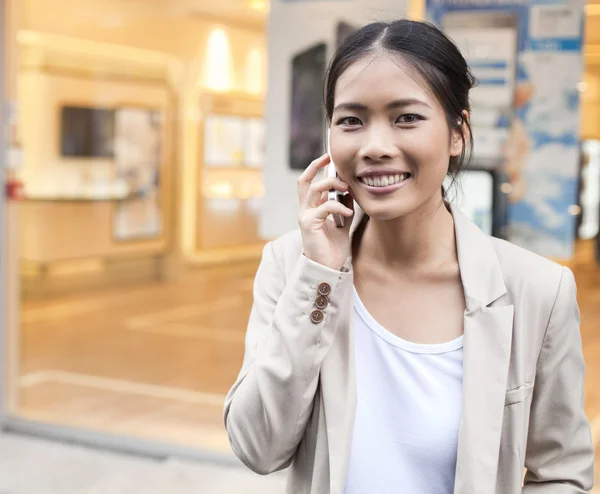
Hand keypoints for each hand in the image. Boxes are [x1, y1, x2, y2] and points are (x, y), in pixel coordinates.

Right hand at [297, 154, 354, 270]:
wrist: (328, 267)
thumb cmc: (333, 248)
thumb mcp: (343, 223)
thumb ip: (344, 207)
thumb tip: (350, 192)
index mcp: (312, 209)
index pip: (309, 183)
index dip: (316, 168)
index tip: (329, 158)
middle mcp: (305, 210)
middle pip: (304, 181)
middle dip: (316, 167)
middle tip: (332, 162)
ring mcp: (305, 216)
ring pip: (314, 189)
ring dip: (332, 184)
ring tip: (346, 188)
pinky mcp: (308, 224)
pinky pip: (324, 206)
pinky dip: (338, 205)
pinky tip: (348, 210)